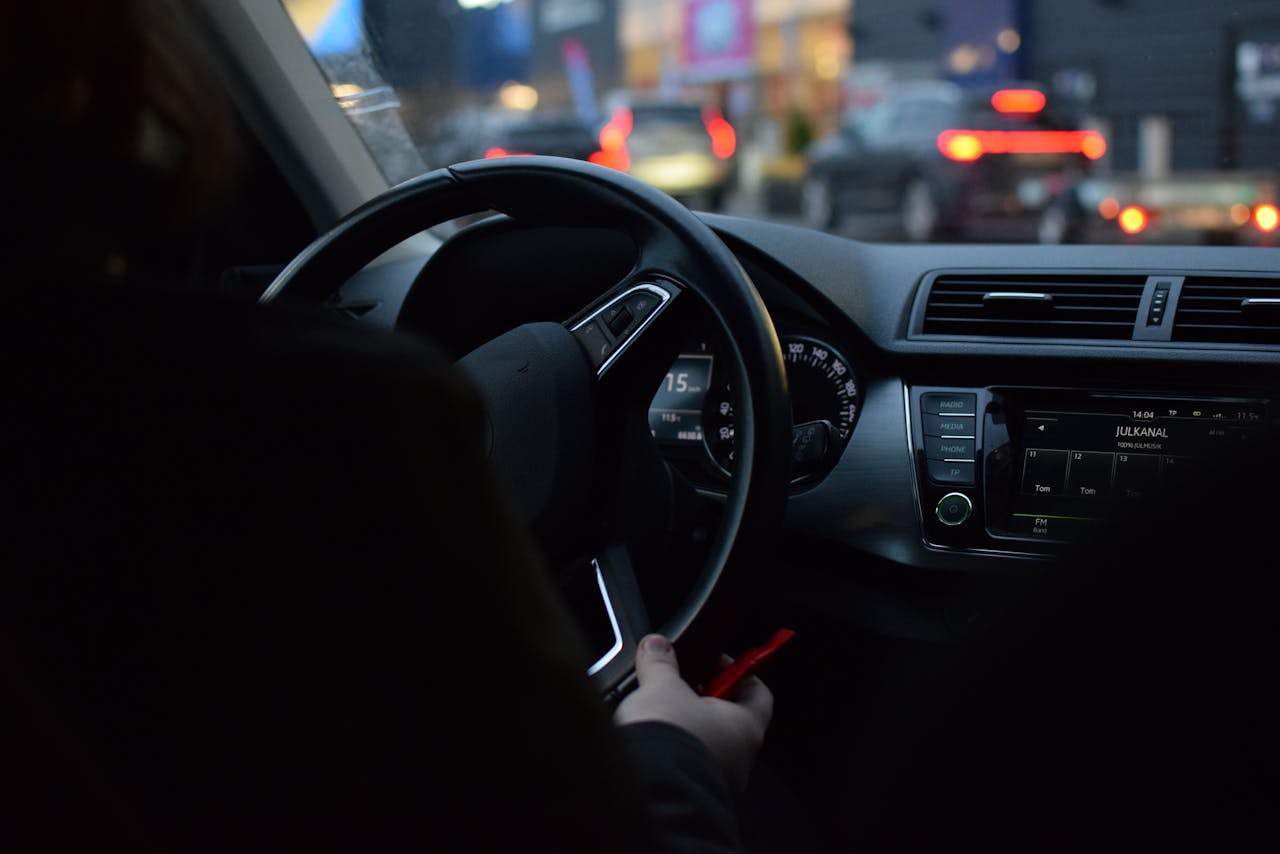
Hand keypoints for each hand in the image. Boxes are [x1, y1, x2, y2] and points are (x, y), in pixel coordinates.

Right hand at [614, 634, 772, 791]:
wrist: (646, 794)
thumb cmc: (669, 741)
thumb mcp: (661, 687)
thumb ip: (661, 663)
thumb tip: (657, 645)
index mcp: (746, 726)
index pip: (758, 692)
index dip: (738, 672)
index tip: (716, 662)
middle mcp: (740, 758)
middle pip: (731, 719)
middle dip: (705, 700)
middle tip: (680, 686)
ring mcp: (719, 781)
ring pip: (709, 745)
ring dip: (688, 728)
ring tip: (659, 715)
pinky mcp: (693, 795)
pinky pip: (689, 768)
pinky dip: (674, 753)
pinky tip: (650, 743)